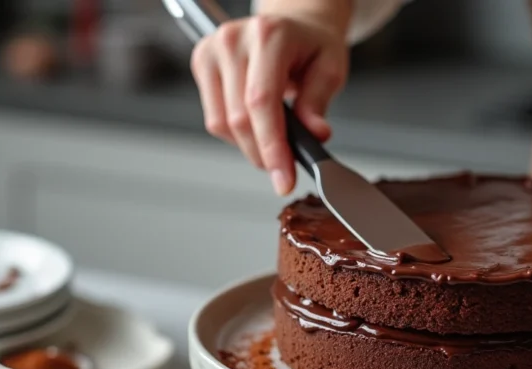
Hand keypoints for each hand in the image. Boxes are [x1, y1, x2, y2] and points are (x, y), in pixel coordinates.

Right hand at [191, 7, 349, 194]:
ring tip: (275, 141)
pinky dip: (236, 135)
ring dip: (249, 146)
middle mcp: (234, 40)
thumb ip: (318, 103)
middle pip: (239, 118)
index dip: (272, 146)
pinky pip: (213, 119)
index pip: (262, 101)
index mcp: (269, 35)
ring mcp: (212, 50)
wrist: (293, 25)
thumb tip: (315, 135)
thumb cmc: (312, 46)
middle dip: (264, 155)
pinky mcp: (202, 63)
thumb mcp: (330, 69)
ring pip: (222, 124)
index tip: (284, 179)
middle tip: (284, 171)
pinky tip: (257, 126)